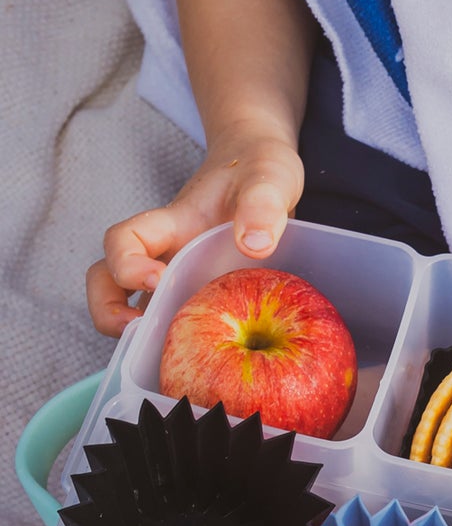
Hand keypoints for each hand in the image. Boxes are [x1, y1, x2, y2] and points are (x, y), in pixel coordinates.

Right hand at [85, 129, 304, 336]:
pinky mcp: (197, 292)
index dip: (125, 262)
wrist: (263, 169)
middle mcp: (166, 251)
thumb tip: (255, 244)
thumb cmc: (259, 167)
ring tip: (158, 354)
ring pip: (131, 304)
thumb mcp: (270, 178)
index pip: (125, 238)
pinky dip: (170, 340)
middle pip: (108, 279)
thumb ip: (263, 204)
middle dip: (107, 308)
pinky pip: (169, 319)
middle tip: (135, 331)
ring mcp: (178, 274)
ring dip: (132, 332)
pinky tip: (197, 358)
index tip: (155, 280)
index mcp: (174, 222)